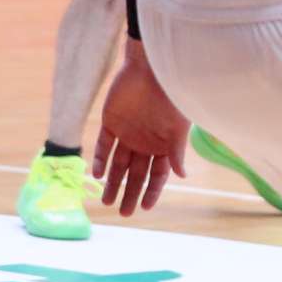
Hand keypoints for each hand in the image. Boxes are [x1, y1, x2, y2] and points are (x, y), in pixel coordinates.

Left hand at [92, 40, 188, 215]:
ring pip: (118, 164)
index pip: (158, 174)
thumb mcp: (178, 128)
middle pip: (136, 173)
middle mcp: (145, 142)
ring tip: (106, 201)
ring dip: (112, 182)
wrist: (150, 69)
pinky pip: (104, 145)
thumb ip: (176, 152)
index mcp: (164, 144)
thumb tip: (183, 177)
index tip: (144, 208)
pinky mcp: (110, 123)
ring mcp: (127, 133)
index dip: (152, 191)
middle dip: (130, 193)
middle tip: (123, 213)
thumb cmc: (170, 96)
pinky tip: (98, 175)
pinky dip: (101, 160)